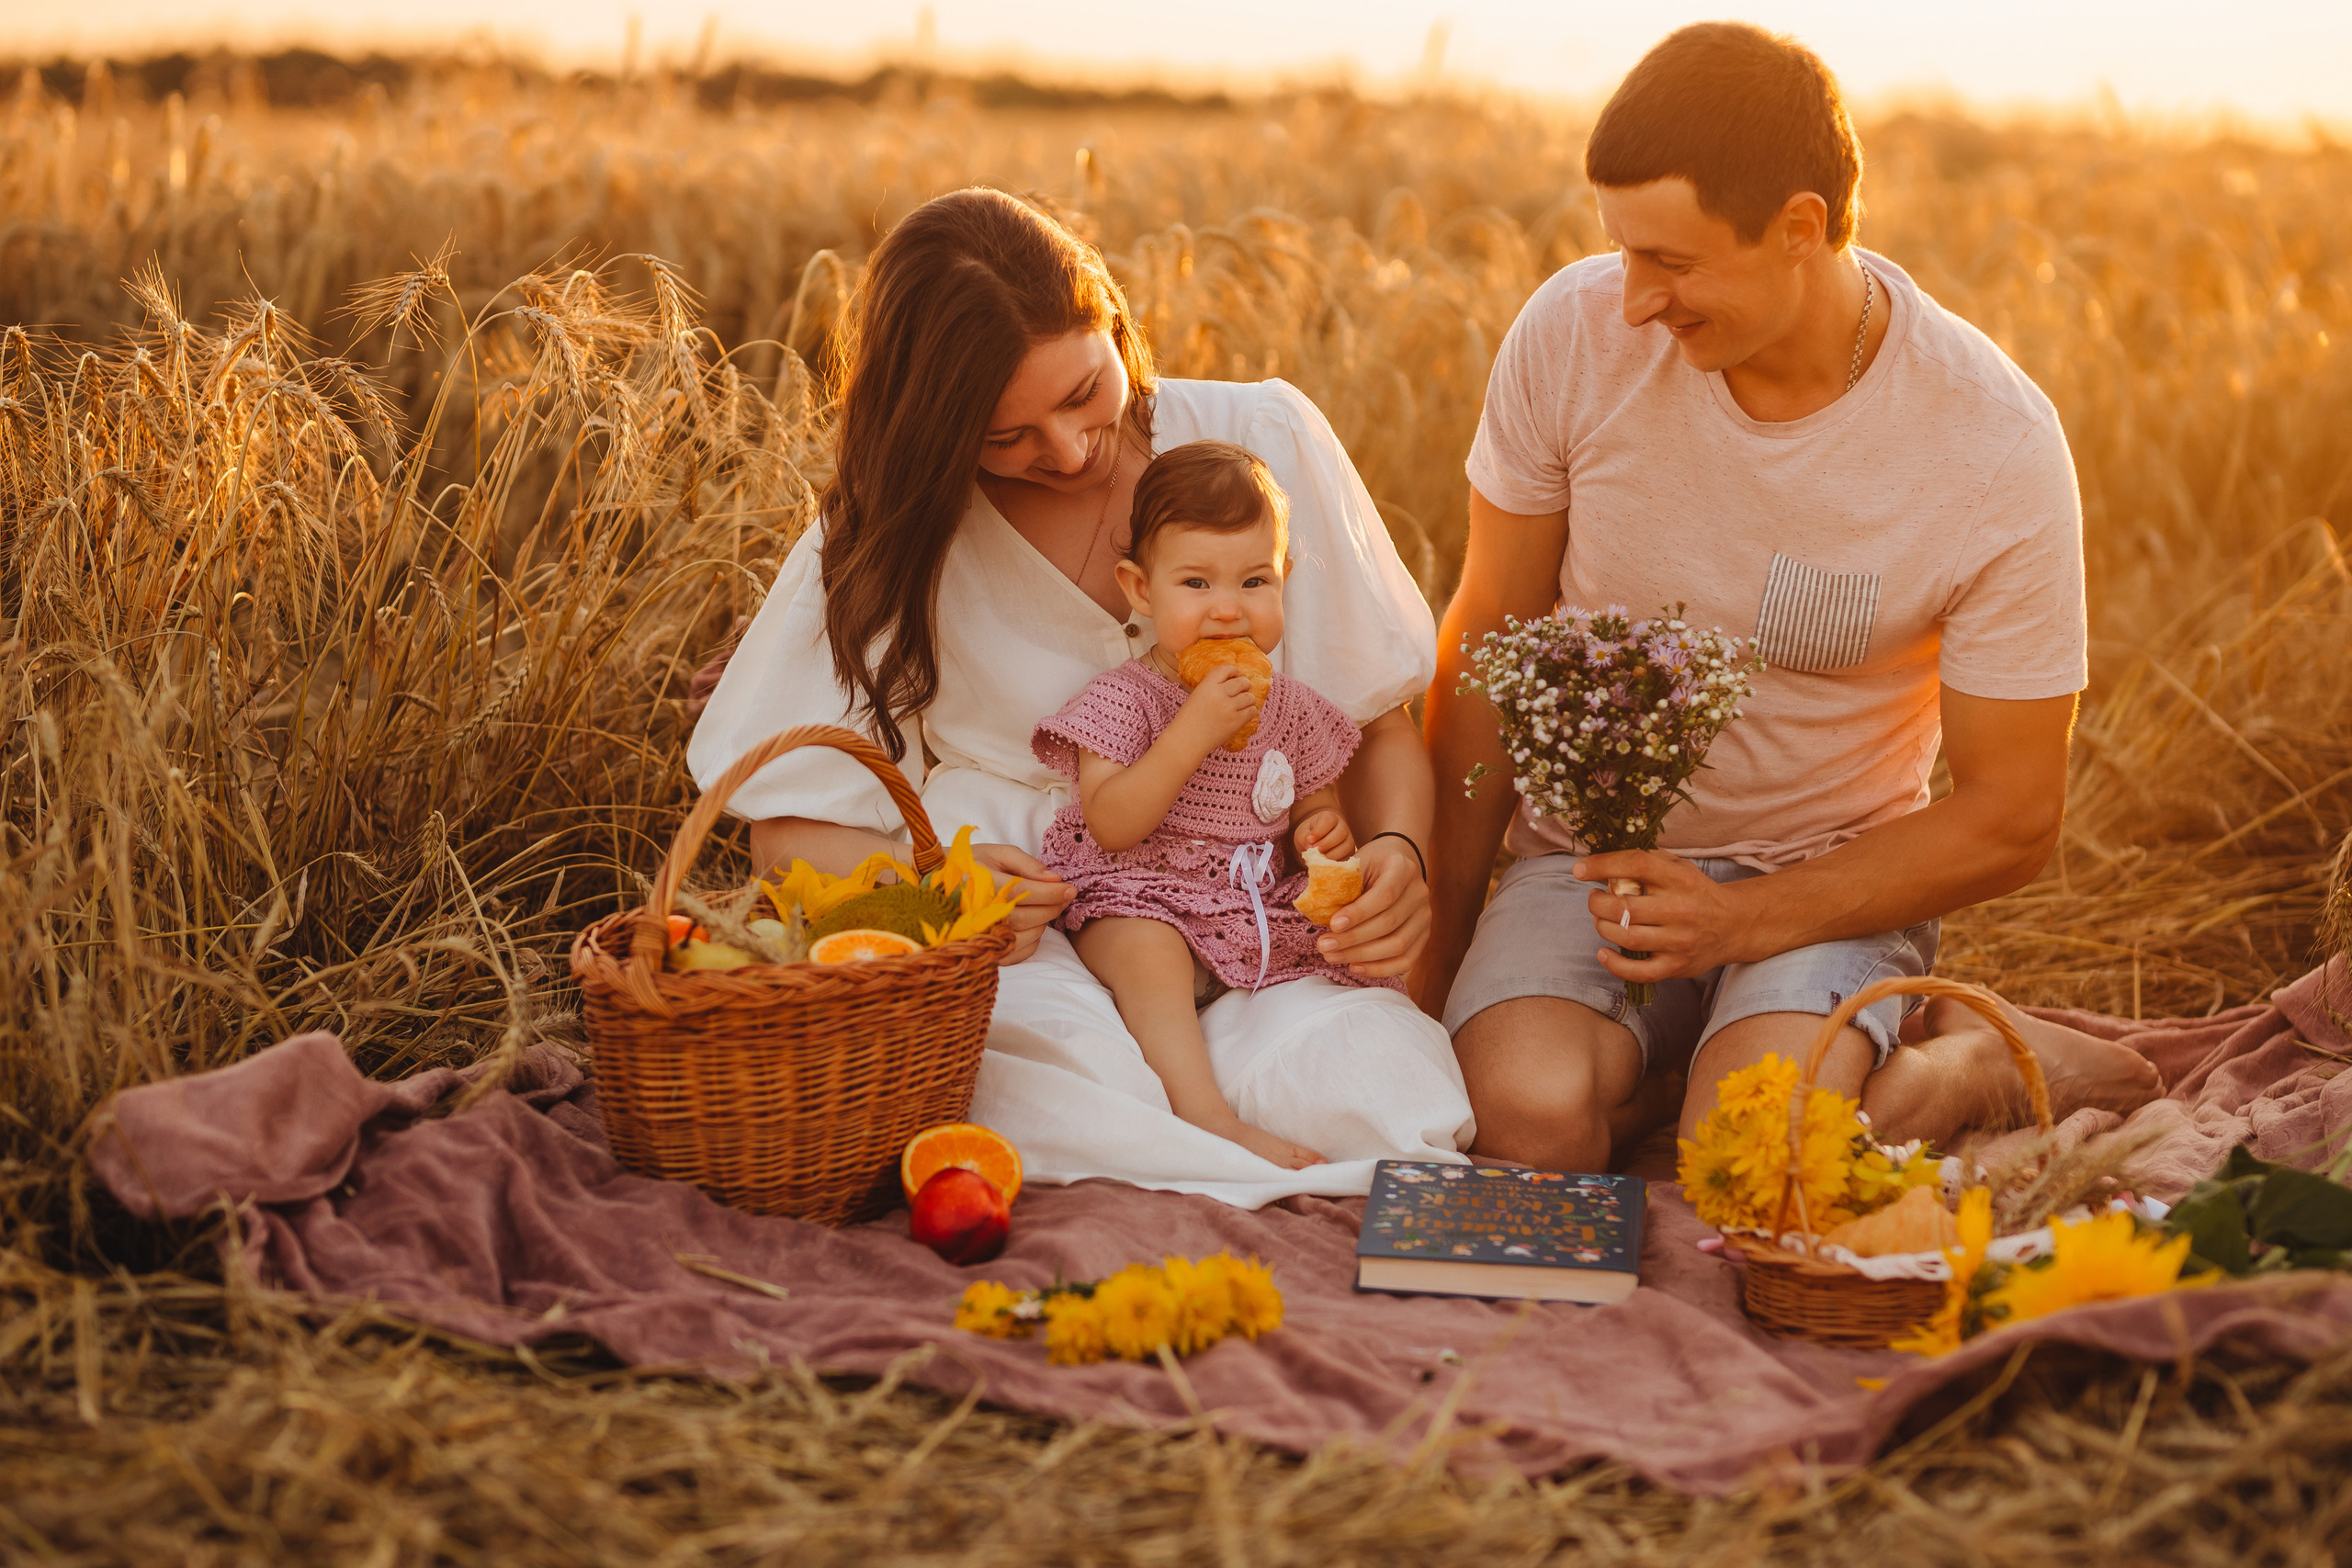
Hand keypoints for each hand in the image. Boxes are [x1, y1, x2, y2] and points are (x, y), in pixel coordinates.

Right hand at [972, 843, 1075, 965]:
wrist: (939, 885)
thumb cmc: (973, 865)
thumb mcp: (998, 853)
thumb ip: (1027, 864)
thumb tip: (1054, 879)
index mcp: (981, 883)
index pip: (1023, 892)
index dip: (1051, 893)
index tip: (1070, 889)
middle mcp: (977, 912)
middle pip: (1025, 917)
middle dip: (1052, 908)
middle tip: (1063, 898)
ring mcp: (978, 934)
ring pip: (1022, 937)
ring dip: (1043, 924)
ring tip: (1046, 909)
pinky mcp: (982, 949)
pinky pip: (1015, 954)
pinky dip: (1032, 942)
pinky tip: (1032, 926)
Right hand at [1170, 665, 1257, 753]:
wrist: (1186, 741)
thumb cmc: (1188, 720)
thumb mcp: (1197, 696)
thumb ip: (1212, 687)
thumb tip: (1233, 682)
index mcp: (1207, 685)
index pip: (1227, 669)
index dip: (1234, 671)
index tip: (1235, 676)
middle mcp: (1219, 694)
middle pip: (1242, 682)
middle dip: (1245, 685)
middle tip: (1243, 690)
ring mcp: (1229, 708)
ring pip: (1250, 697)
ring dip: (1249, 699)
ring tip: (1243, 703)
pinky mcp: (1236, 722)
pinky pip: (1252, 711)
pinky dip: (1250, 711)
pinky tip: (1244, 713)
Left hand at [1292, 809, 1355, 859]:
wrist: (1315, 842)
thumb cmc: (1309, 834)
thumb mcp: (1302, 833)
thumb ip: (1303, 837)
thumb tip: (1309, 847)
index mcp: (1329, 817)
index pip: (1328, 820)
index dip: (1319, 831)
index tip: (1309, 840)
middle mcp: (1342, 826)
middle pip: (1341, 833)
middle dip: (1327, 844)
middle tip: (1315, 851)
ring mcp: (1348, 839)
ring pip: (1347, 846)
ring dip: (1332, 855)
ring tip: (1320, 859)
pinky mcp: (1350, 852)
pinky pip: (1348, 858)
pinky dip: (1337, 862)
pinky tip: (1326, 864)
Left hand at [1318, 834, 1429, 979]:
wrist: (1394, 865)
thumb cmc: (1367, 866)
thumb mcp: (1353, 864)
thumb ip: (1338, 882)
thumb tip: (1315, 908)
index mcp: (1402, 868)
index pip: (1385, 895)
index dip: (1359, 913)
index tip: (1332, 924)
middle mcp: (1419, 893)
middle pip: (1389, 923)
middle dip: (1353, 939)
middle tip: (1323, 945)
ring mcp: (1424, 917)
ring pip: (1398, 945)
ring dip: (1362, 956)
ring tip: (1332, 956)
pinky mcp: (1423, 937)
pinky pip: (1406, 961)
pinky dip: (1380, 968)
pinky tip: (1354, 966)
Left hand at [1573, 849, 1758, 981]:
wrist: (1735, 925)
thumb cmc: (1696, 892)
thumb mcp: (1679, 867)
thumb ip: (1647, 861)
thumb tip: (1603, 860)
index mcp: (1681, 879)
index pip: (1637, 865)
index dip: (1603, 865)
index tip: (1581, 869)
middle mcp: (1681, 910)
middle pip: (1625, 907)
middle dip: (1597, 902)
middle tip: (1594, 897)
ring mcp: (1679, 941)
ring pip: (1627, 937)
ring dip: (1602, 927)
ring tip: (1600, 918)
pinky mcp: (1677, 966)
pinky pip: (1639, 972)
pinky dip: (1614, 965)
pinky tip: (1603, 952)